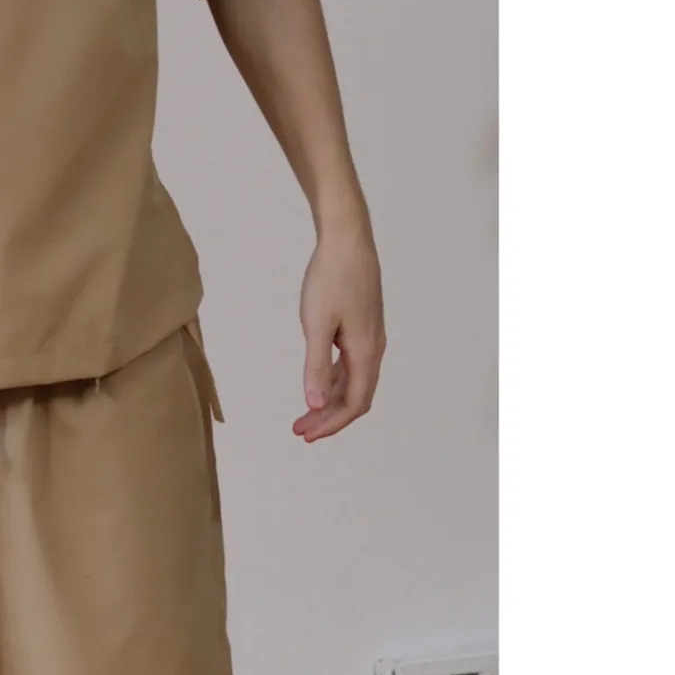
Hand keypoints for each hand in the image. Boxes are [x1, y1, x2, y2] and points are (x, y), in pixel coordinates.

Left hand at [294, 217, 384, 442]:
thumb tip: (315, 405)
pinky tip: (317, 382)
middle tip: (301, 430)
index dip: (332, 424)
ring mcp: (369, 336)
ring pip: (353, 380)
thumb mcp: (316, 324)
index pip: (354, 403)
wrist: (347, 240)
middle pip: (356, 396)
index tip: (307, 435)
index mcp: (365, 352)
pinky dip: (334, 379)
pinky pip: (350, 363)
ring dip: (330, 399)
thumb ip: (315, 366)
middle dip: (329, 418)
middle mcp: (373, 348)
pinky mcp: (361, 325)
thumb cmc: (331, 278)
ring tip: (305, 413)